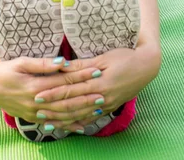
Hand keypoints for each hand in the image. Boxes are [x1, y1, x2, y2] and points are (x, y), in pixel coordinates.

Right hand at [0, 55, 105, 130]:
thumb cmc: (5, 70)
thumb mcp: (20, 62)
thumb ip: (41, 63)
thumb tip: (61, 61)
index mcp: (35, 87)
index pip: (63, 82)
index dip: (81, 77)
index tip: (96, 71)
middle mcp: (37, 103)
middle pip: (66, 101)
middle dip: (86, 97)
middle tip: (104, 93)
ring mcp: (36, 114)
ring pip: (63, 115)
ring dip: (81, 112)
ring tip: (98, 108)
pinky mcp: (34, 119)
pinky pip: (54, 124)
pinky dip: (69, 125)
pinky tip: (81, 126)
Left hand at [31, 40, 161, 129]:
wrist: (147, 66)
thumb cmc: (125, 56)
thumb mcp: (103, 57)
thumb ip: (81, 65)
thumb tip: (61, 66)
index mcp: (98, 83)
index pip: (71, 90)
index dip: (53, 93)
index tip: (38, 95)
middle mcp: (101, 97)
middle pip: (73, 106)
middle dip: (54, 109)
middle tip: (36, 111)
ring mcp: (106, 105)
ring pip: (80, 116)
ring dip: (63, 119)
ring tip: (47, 122)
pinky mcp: (109, 107)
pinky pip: (91, 118)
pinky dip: (78, 123)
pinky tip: (68, 126)